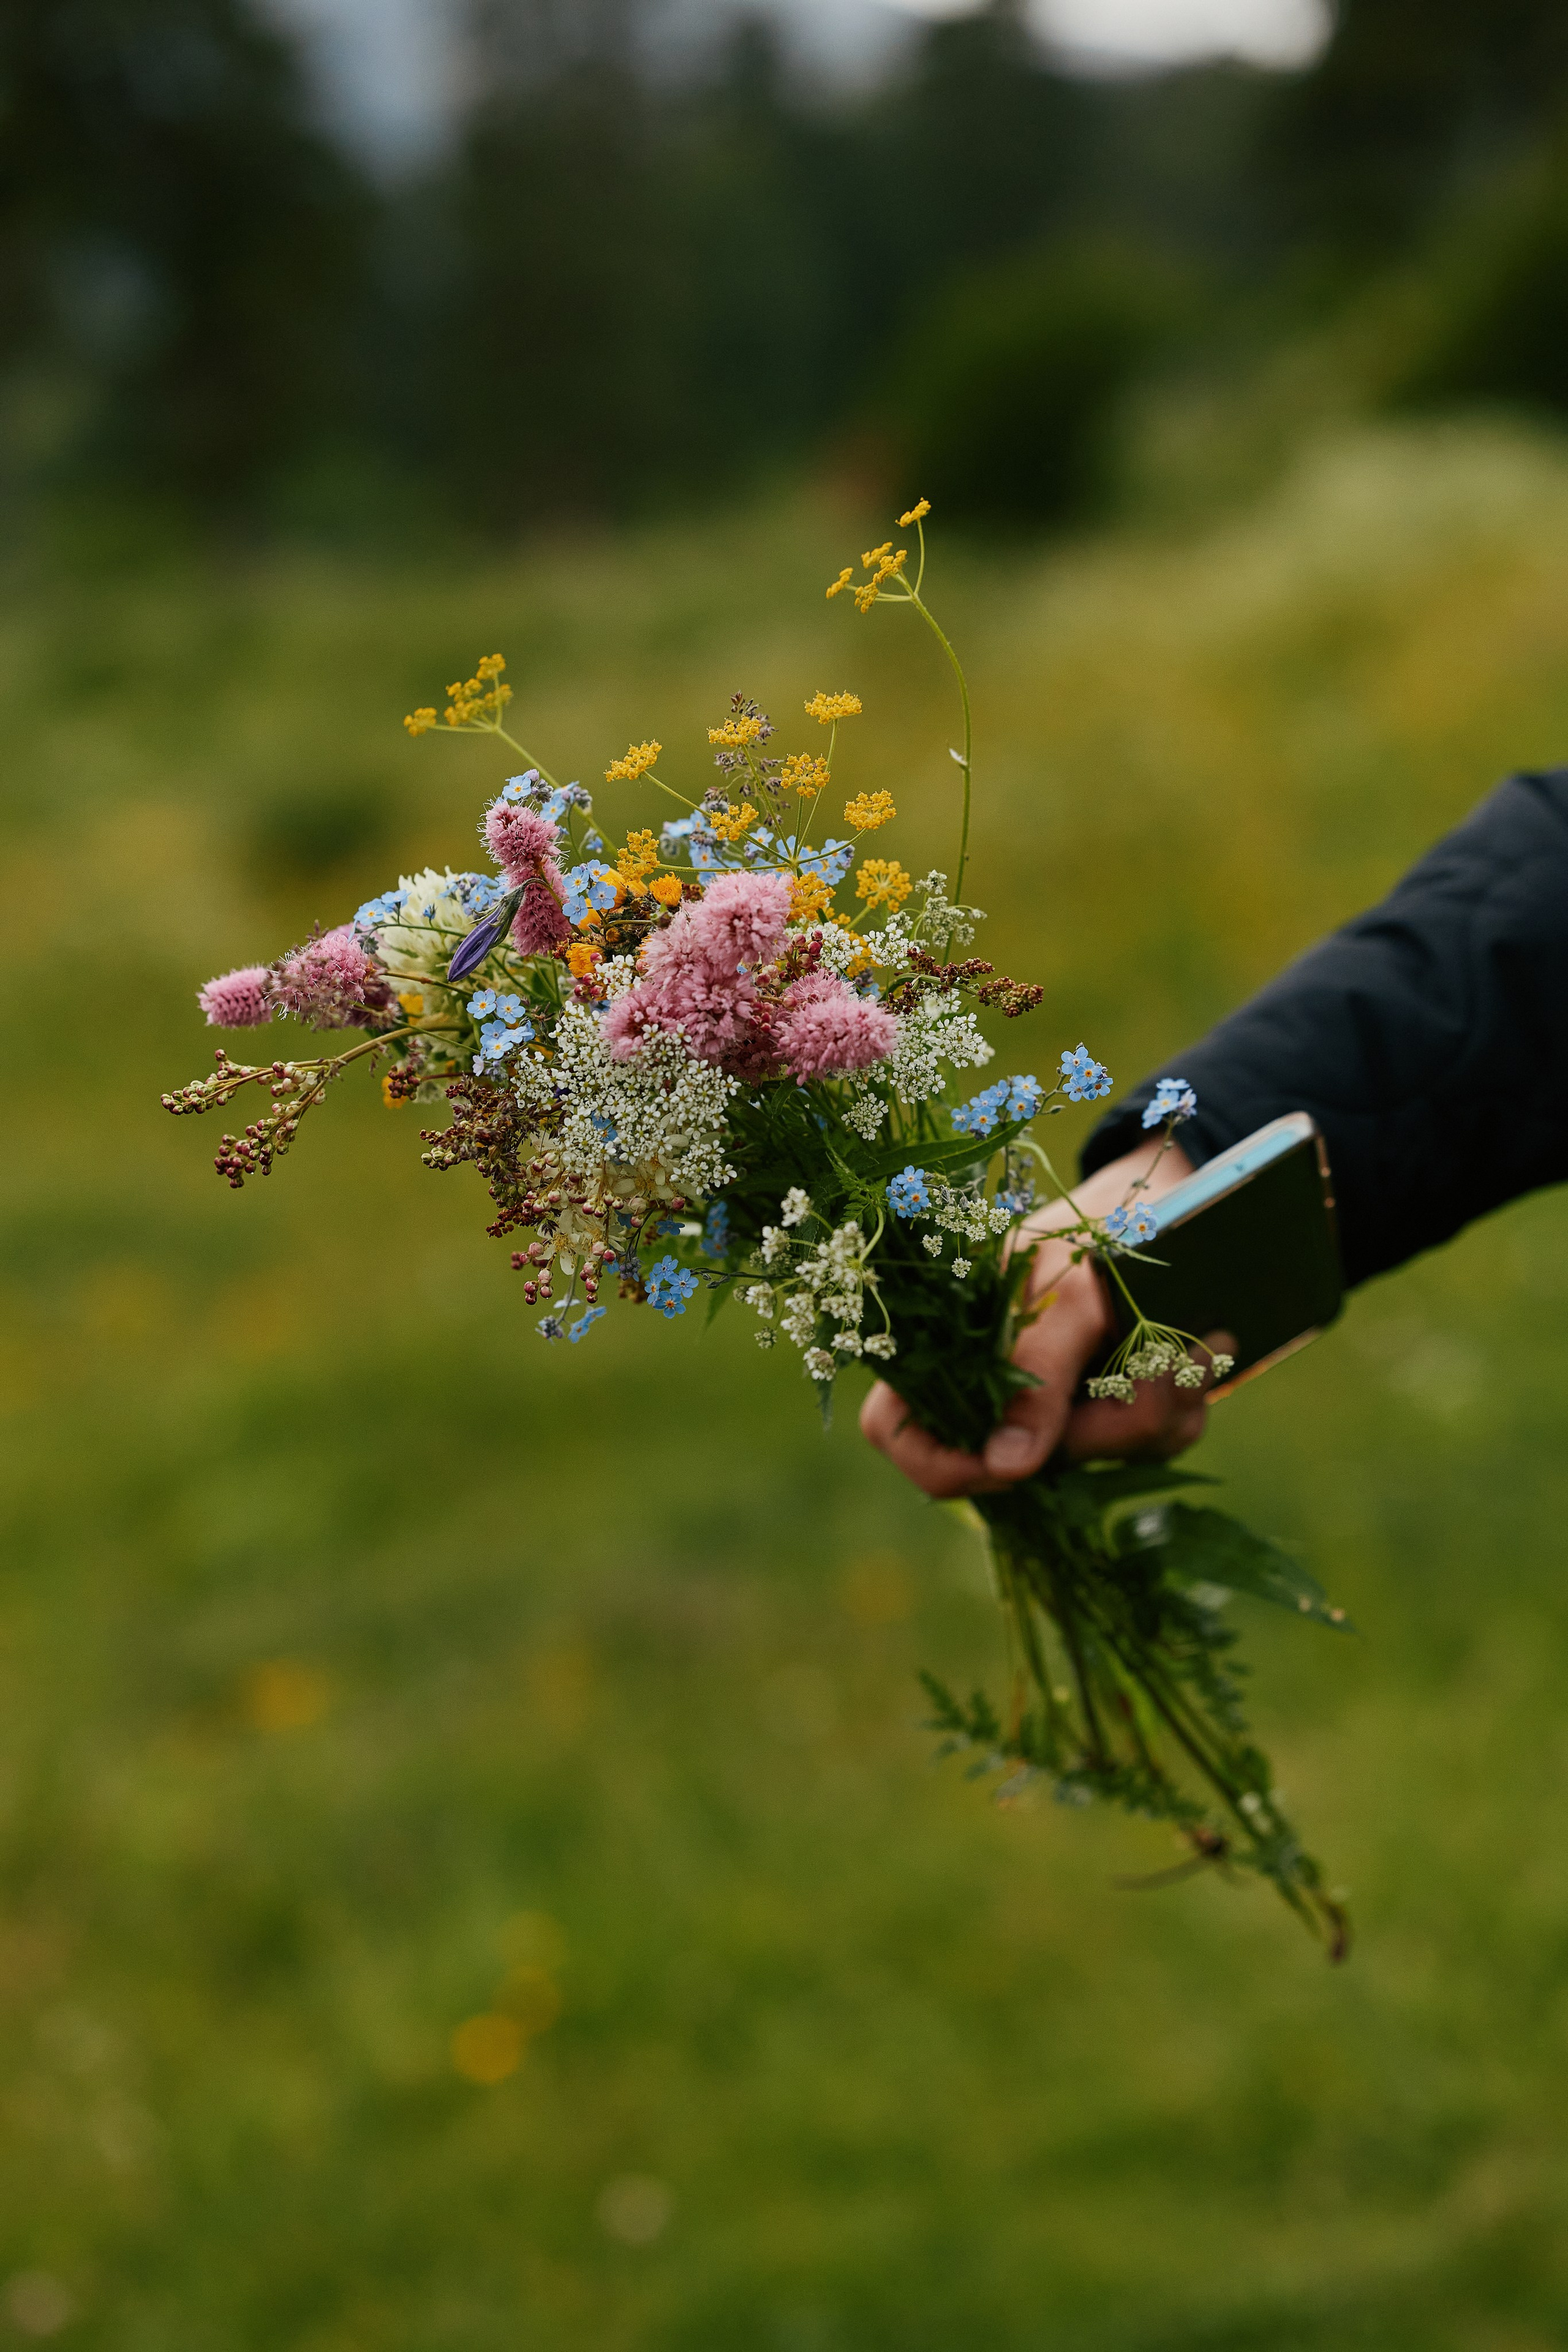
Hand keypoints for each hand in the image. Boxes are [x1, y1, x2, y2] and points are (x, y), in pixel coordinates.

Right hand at [859, 1139, 1229, 1498]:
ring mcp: (1057, 1410)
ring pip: (1102, 1458)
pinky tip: (1196, 1353)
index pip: (902, 1432)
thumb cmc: (1092, 1232)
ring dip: (1155, 1409)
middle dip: (1104, 1426)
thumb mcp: (1064, 1289)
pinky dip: (1179, 1403)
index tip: (1006, 1467)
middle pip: (1022, 1466)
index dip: (942, 1465)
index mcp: (950, 1346)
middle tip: (1160, 1367)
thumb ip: (1036, 1372)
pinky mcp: (1116, 1416)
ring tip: (1186, 1345)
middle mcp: (997, 1389)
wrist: (1163, 1208)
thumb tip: (1007, 1466)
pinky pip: (1150, 1442)